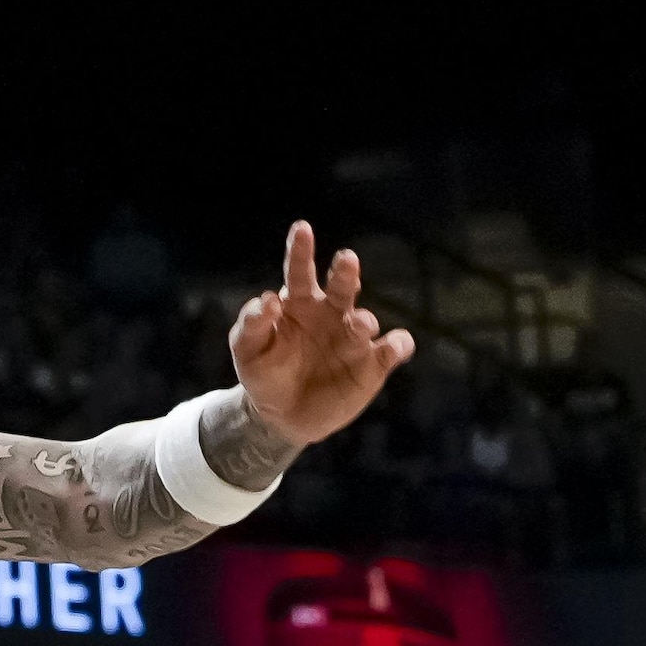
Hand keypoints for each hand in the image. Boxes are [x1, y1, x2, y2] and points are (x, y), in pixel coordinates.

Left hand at [226, 222, 414, 446]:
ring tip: (358, 324)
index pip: (300, 270)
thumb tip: (267, 299)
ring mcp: (354, 338)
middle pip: (342, 286)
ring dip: (364, 320)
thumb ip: (251, 324)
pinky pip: (392, 349)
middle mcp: (331, 313)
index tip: (302, 229)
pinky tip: (395, 346)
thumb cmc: (263, 374)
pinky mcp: (372, 365)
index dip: (301, 250)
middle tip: (346, 259)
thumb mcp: (246, 350)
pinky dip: (398, 345)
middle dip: (346, 272)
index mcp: (299, 303)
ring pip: (366, 320)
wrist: (280, 416)